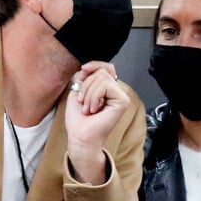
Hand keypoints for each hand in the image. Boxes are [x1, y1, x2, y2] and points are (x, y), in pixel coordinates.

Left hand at [65, 62, 128, 184]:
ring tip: (87, 108)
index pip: (106, 67)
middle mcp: (116, 91)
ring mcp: (121, 96)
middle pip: (101, 71)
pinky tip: (94, 109)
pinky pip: (105, 86)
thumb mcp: (78, 91)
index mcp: (107, 89)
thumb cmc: (78, 119)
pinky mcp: (123, 101)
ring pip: (102, 78)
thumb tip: (87, 67)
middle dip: (86, 85)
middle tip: (83, 103)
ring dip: (88, 93)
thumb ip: (85, 77)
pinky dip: (94, 96)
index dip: (94, 65)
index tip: (82, 71)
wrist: (79, 136)